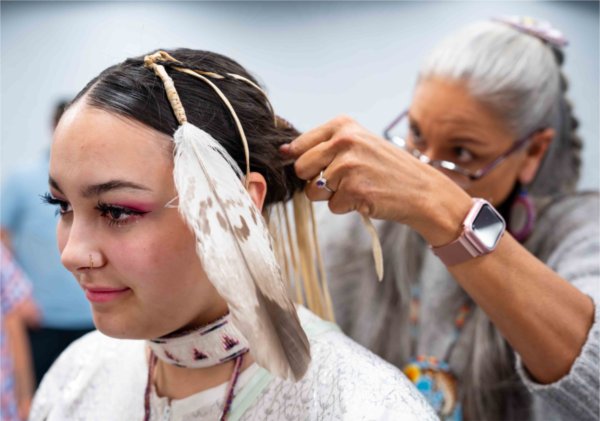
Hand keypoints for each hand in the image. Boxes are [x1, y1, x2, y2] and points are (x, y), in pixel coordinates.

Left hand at [281, 116, 471, 245]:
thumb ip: (322, 145)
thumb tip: (282, 152)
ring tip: (360, 186)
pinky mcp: (353, 189)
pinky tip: (367, 197)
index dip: (306, 163)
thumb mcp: (358, 143)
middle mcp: (344, 140)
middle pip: (301, 169)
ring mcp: (348, 165)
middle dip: (316, 180)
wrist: (421, 189)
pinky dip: (347, 207)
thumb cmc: (385, 168)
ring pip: (314, 191)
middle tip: (344, 179)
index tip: (322, 167)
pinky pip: (331, 207)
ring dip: (334, 196)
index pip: (298, 146)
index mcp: (342, 125)